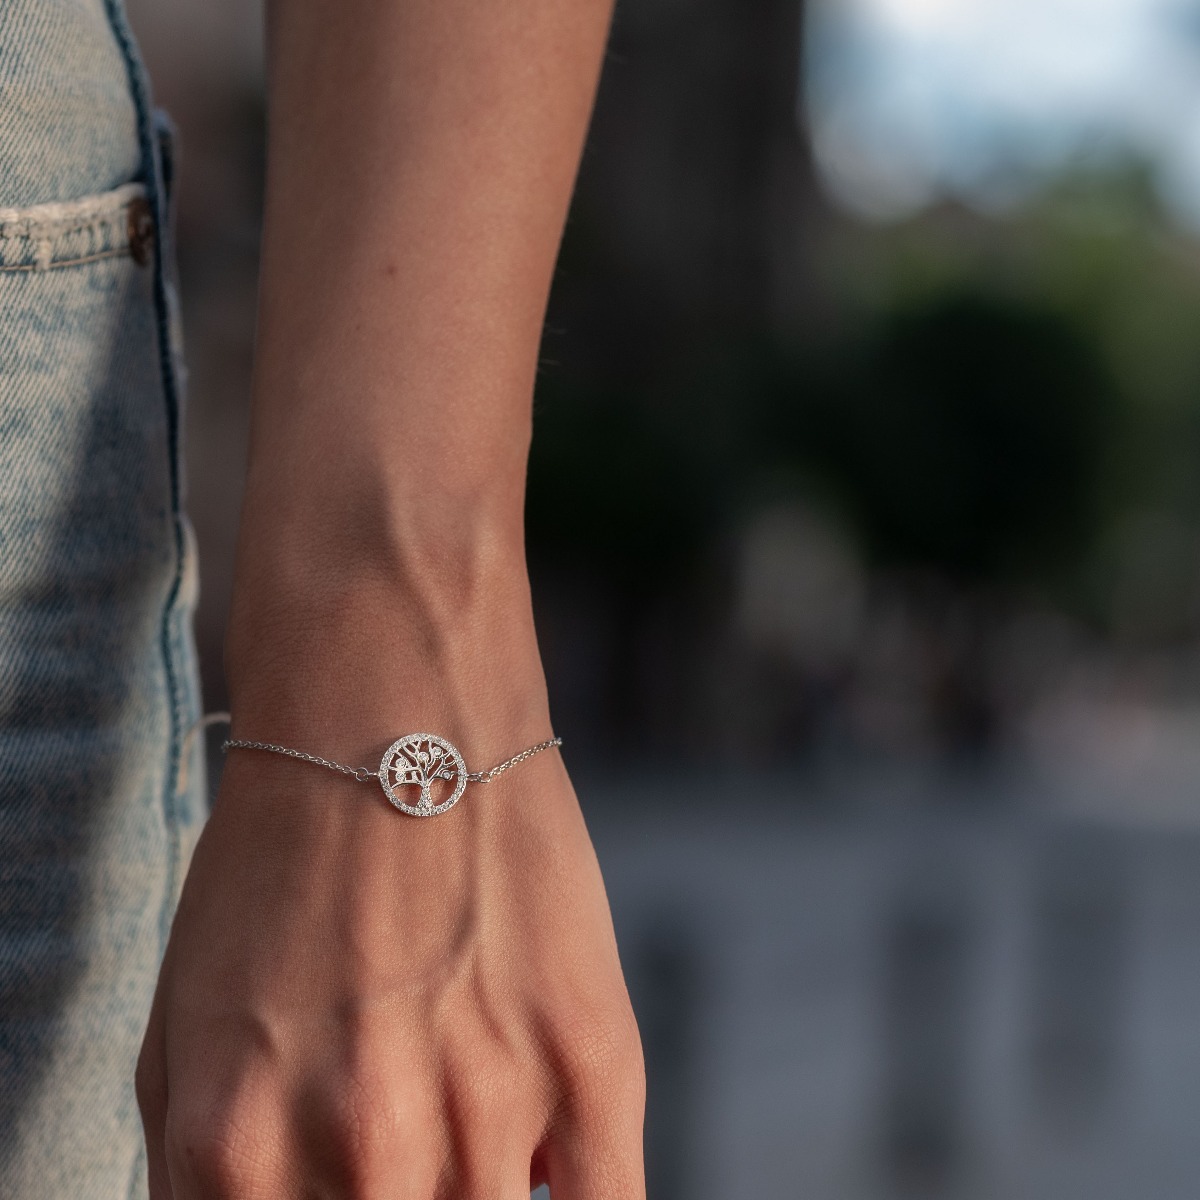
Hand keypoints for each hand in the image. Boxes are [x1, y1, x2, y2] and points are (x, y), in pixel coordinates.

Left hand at [136, 728, 644, 1197]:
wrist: (394, 717)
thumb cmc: (285, 860)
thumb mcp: (182, 1028)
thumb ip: (204, 1179)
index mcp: (237, 1152)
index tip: (351, 1184)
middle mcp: (360, 1150)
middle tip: (400, 1148)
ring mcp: (486, 1107)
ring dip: (477, 1190)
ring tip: (462, 1116)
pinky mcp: (591, 1058)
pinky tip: (546, 1165)